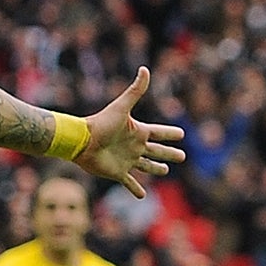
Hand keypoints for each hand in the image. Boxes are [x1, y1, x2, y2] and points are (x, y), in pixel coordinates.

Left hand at [76, 67, 186, 199]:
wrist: (83, 141)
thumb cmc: (101, 124)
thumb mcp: (122, 107)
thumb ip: (135, 90)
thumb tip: (145, 69)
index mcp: (138, 132)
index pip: (159, 133)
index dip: (170, 134)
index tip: (182, 134)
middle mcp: (134, 147)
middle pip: (157, 151)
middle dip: (170, 154)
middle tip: (182, 156)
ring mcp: (127, 160)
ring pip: (146, 166)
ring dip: (156, 169)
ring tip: (165, 171)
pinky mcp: (118, 173)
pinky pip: (129, 182)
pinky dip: (135, 190)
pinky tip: (142, 196)